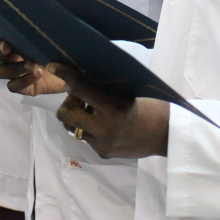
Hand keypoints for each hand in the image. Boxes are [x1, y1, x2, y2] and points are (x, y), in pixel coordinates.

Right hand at [0, 22, 66, 96]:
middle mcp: (4, 56)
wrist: (68, 71)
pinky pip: (13, 87)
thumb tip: (37, 7)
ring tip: (31, 63)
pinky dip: (24, 80)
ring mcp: (10, 73)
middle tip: (7, 46)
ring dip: (12, 67)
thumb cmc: (55, 47)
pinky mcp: (19, 87)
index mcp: (6, 40)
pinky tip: (38, 73)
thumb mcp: (46, 35)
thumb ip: (36, 26)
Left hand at [50, 63, 169, 159]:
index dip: (66, 75)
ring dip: (77, 116)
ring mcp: (102, 143)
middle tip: (81, 97)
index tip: (53, 66)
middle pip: (64, 113)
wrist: (165, 135)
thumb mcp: (127, 92)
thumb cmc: (148, 106)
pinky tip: (104, 124)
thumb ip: (102, 88)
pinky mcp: (103, 153)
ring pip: (72, 127)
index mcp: (113, 107)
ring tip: (92, 110)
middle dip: (68, 102)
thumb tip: (75, 80)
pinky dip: (90, 128)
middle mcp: (105, 127)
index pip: (81, 88)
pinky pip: (85, 138)